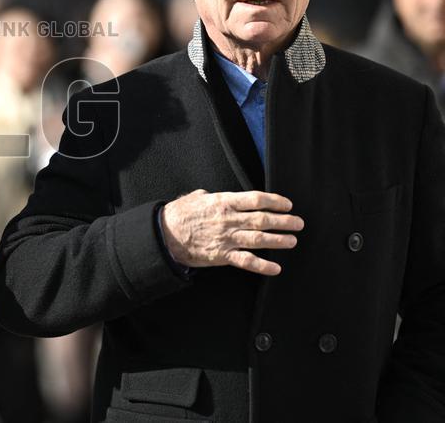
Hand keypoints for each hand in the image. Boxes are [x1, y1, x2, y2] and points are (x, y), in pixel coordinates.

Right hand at [160, 190, 303, 275]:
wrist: (164, 235)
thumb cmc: (179, 214)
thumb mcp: (195, 197)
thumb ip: (209, 195)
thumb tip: (210, 194)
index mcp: (223, 202)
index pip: (256, 199)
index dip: (275, 202)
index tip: (287, 204)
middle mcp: (228, 219)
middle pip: (263, 219)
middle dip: (284, 221)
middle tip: (298, 223)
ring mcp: (226, 238)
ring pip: (259, 239)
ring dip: (279, 240)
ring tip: (292, 241)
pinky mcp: (222, 255)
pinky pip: (246, 261)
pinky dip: (262, 266)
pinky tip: (275, 268)